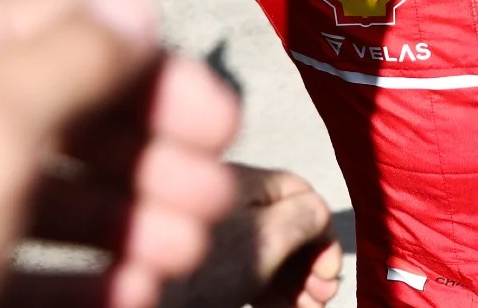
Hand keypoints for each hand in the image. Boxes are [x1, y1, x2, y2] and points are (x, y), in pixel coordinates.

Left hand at [0, 0, 242, 307]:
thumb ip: (67, 61)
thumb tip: (130, 6)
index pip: (62, 30)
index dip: (151, 71)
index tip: (218, 121)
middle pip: (62, 117)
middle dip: (148, 158)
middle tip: (209, 205)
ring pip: (43, 198)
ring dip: (125, 223)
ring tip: (174, 262)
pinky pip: (12, 268)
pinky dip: (75, 281)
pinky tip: (120, 300)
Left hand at [165, 166, 342, 307]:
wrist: (148, 303)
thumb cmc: (206, 273)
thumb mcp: (267, 238)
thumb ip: (304, 216)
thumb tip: (318, 212)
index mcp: (238, 182)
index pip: (298, 192)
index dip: (322, 231)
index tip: (330, 271)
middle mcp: (224, 205)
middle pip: (286, 224)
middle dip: (311, 262)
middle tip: (323, 296)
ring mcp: (213, 240)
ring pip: (268, 254)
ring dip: (296, 283)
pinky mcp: (203, 271)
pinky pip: (246, 274)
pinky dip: (270, 293)